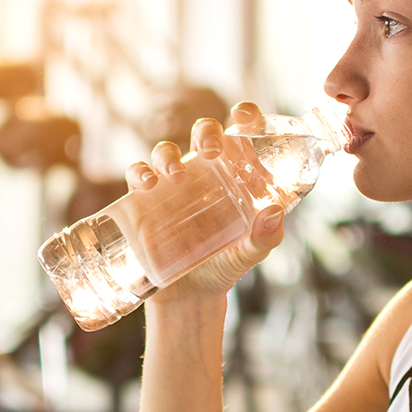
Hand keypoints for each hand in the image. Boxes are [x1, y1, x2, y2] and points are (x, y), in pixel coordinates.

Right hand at [124, 102, 287, 300]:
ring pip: (165, 150)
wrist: (191, 295)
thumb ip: (266, 236)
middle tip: (212, 150)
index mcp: (234, 174)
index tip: (245, 117)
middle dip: (206, 132)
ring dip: (168, 154)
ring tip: (176, 175)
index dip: (244, 116)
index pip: (241, 134)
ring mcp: (172, 184)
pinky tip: (148, 184)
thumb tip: (275, 213)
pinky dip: (139, 172)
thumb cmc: (225, 264)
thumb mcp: (250, 253)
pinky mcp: (145, 200)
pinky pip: (137, 174)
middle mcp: (203, 172)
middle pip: (203, 133)